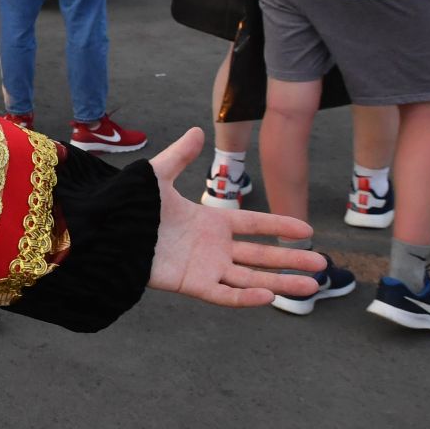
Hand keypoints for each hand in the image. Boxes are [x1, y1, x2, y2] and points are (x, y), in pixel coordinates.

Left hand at [145, 128, 325, 306]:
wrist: (106, 231)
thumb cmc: (129, 205)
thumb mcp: (157, 176)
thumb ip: (180, 156)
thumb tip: (198, 130)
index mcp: (209, 221)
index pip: (253, 225)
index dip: (279, 226)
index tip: (306, 230)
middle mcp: (212, 247)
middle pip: (260, 255)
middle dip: (291, 260)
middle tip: (323, 266)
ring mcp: (204, 267)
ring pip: (250, 278)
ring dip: (280, 282)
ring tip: (312, 286)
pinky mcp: (191, 285)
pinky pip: (224, 294)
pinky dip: (246, 297)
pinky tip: (270, 296)